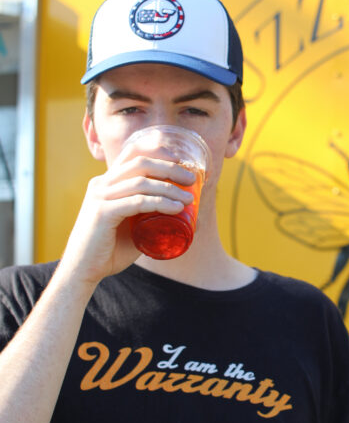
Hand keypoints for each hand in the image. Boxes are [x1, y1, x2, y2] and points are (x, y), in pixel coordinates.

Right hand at [57, 145, 196, 288]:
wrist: (83, 270)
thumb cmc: (110, 250)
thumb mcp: (131, 226)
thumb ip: (148, 216)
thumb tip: (183, 214)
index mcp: (106, 183)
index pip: (132, 154)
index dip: (158, 152)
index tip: (180, 161)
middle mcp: (101, 184)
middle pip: (140, 163)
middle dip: (169, 167)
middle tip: (191, 179)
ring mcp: (100, 197)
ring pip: (141, 182)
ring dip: (170, 188)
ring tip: (189, 199)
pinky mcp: (102, 213)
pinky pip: (137, 202)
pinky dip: (160, 203)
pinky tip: (176, 208)